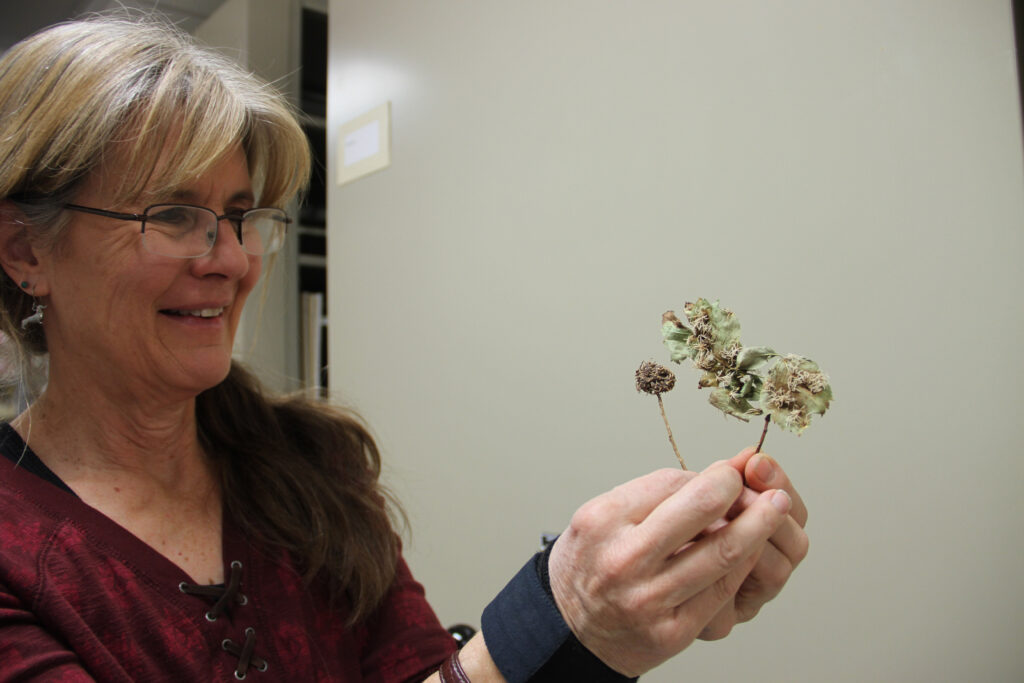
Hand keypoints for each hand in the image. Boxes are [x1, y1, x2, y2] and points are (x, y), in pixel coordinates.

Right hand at [547, 457, 792, 676]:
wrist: (569, 629)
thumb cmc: (591, 561)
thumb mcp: (603, 515)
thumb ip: (655, 493)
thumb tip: (724, 470)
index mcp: (604, 519)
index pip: (673, 482)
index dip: (709, 475)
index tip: (728, 474)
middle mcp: (624, 558)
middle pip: (702, 508)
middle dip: (742, 490)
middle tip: (765, 483)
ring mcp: (648, 599)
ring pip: (722, 552)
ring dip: (759, 526)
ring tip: (778, 508)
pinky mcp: (671, 631)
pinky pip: (721, 591)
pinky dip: (743, 565)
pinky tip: (754, 551)